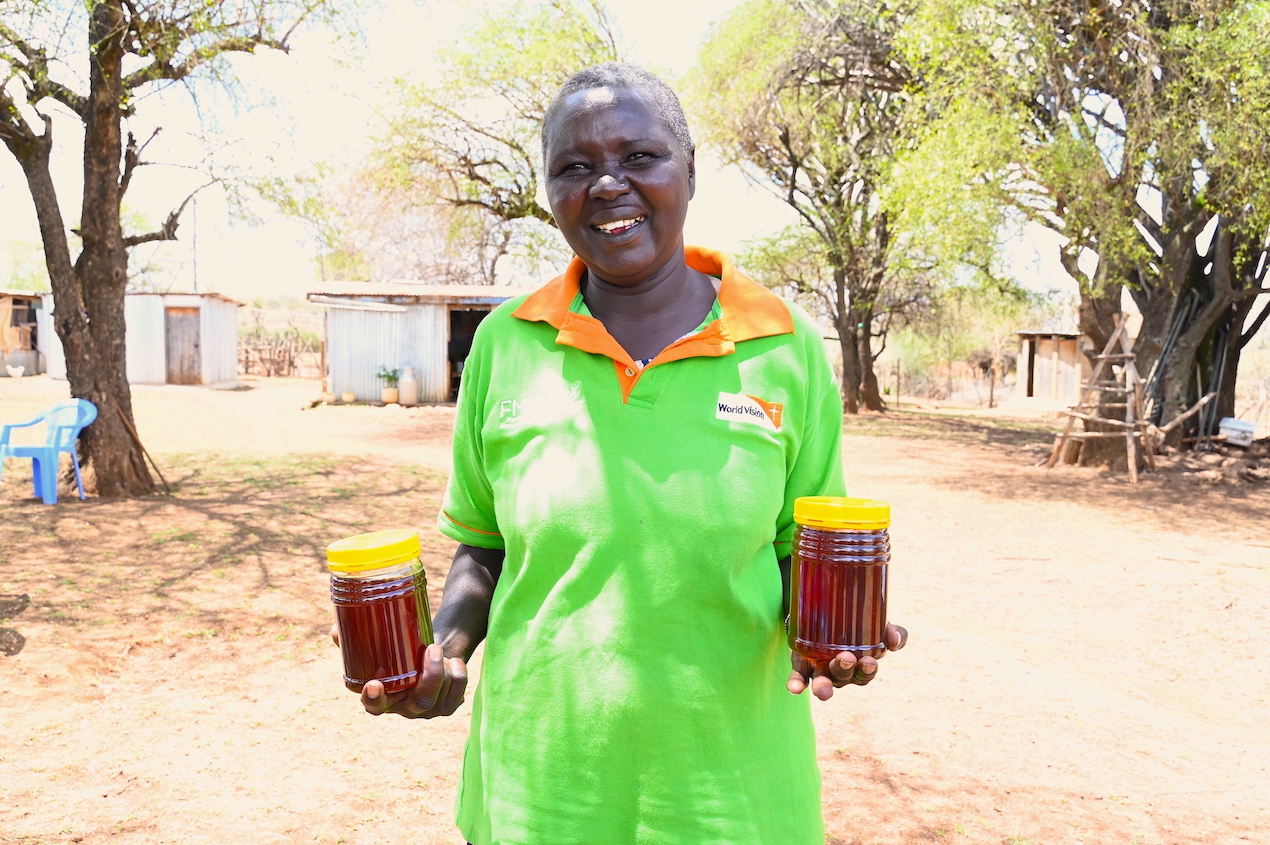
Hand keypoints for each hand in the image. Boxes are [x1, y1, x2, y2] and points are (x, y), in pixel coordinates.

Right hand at [331, 624, 468, 717]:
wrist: (430, 653)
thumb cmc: (400, 650)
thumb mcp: (381, 645)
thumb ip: (357, 639)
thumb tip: (335, 629)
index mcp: (384, 698)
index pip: (374, 707)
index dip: (373, 699)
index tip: (374, 684)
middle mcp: (406, 709)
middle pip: (420, 703)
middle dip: (430, 676)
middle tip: (432, 648)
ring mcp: (429, 710)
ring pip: (442, 695)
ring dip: (445, 669)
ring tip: (438, 648)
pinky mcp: (449, 706)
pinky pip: (458, 691)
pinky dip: (459, 673)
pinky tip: (453, 661)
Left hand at [787, 622, 907, 700]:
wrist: (823, 611)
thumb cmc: (855, 625)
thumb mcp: (875, 625)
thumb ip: (892, 632)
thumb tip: (895, 640)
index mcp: (857, 666)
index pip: (864, 675)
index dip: (867, 671)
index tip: (870, 662)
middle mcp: (839, 672)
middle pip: (844, 678)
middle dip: (845, 671)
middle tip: (847, 658)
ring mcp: (819, 669)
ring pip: (822, 681)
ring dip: (823, 686)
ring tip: (823, 690)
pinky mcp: (801, 663)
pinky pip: (799, 676)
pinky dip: (797, 684)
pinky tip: (795, 690)